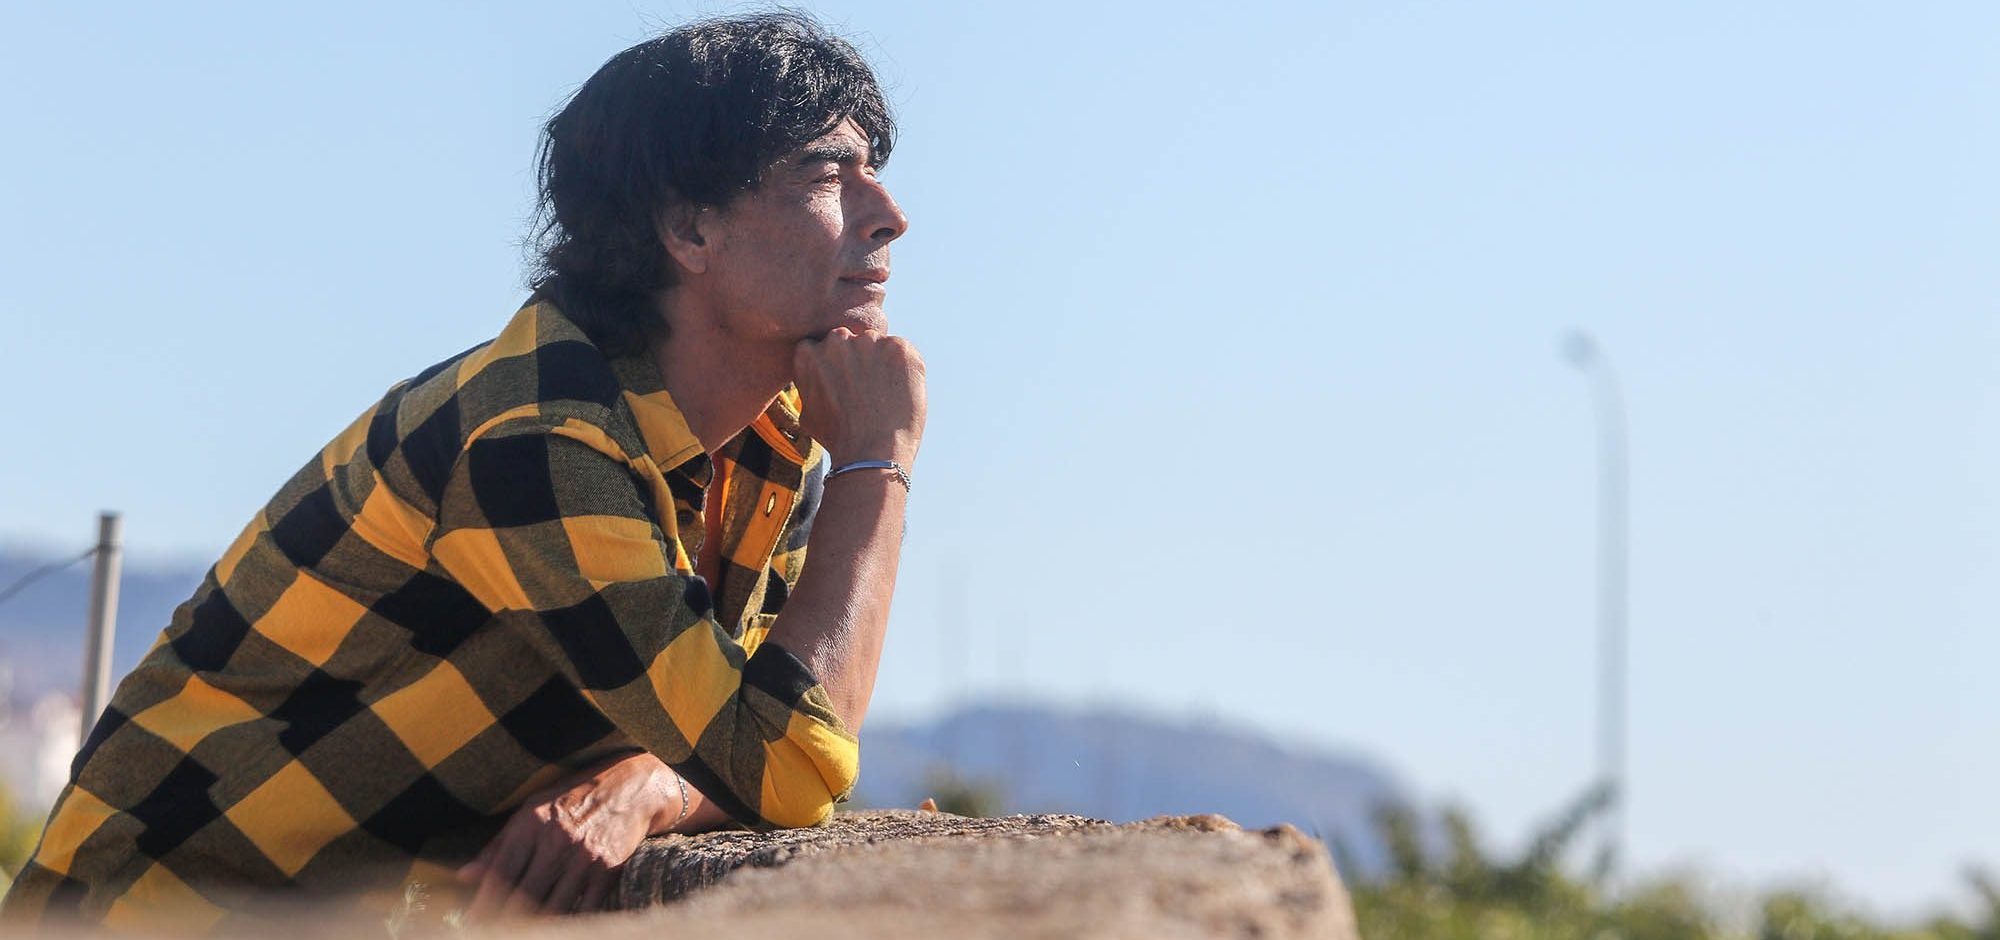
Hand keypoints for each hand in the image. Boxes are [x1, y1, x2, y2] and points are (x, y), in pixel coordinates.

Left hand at [455, 751, 682, 919]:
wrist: (630, 790)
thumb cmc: (572, 798)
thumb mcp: (532, 809)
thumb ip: (498, 845)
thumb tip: (465, 876)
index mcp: (532, 822)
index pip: (501, 873)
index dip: (483, 904)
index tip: (472, 924)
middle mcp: (557, 839)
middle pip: (524, 894)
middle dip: (506, 920)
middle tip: (497, 932)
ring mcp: (584, 856)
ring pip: (553, 906)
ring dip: (538, 924)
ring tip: (528, 931)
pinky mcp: (608, 869)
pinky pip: (584, 908)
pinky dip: (570, 919)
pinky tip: (559, 924)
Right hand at [793, 327, 925, 466]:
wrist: (872, 452)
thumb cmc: (838, 439)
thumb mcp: (808, 414)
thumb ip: (810, 387)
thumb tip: (815, 381)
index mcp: (809, 353)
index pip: (824, 345)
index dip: (838, 365)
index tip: (845, 384)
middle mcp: (837, 340)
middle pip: (852, 341)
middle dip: (859, 360)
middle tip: (868, 390)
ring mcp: (869, 341)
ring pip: (878, 345)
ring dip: (883, 363)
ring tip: (885, 397)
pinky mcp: (899, 348)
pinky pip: (903, 352)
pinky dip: (905, 369)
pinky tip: (900, 394)